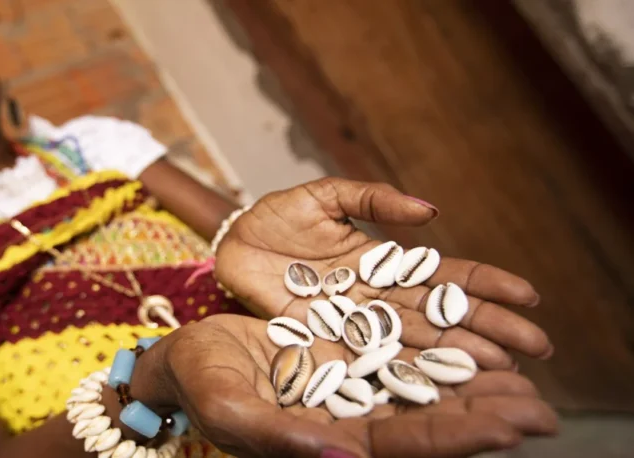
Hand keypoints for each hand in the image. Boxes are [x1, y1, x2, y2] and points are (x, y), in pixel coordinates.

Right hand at [135, 315, 556, 457]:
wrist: (187, 358)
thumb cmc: (197, 385)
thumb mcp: (228, 408)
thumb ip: (278, 436)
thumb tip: (340, 457)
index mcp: (324, 442)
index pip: (399, 445)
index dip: (454, 438)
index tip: (508, 428)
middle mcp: (348, 421)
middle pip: (426, 423)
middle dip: (483, 418)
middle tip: (540, 410)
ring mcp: (350, 388)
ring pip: (422, 391)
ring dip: (474, 389)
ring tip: (526, 380)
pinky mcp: (347, 356)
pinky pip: (402, 357)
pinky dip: (440, 353)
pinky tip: (473, 344)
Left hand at [214, 178, 552, 370]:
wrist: (229, 245)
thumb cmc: (275, 217)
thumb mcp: (323, 197)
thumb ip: (371, 199)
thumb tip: (430, 211)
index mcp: (383, 262)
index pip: (443, 275)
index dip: (484, 285)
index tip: (528, 295)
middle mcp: (376, 299)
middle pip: (440, 317)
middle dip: (488, 329)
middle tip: (537, 347)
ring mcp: (352, 325)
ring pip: (413, 345)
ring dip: (456, 357)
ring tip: (502, 371)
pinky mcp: (322, 345)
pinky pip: (367, 362)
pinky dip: (402, 376)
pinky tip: (437, 389)